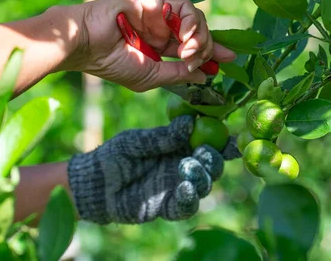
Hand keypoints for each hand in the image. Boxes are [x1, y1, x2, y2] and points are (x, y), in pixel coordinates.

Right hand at [59, 0, 235, 91]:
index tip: (229, 61)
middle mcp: (162, 27)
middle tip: (202, 62)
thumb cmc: (112, 63)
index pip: (192, 46)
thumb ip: (178, 74)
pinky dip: (192, 23)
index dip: (212, 52)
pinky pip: (185, 6)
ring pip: (196, 17)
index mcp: (159, 45)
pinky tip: (187, 39)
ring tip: (190, 54)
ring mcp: (159, 11)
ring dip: (200, 38)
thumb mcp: (151, 76)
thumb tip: (205, 75)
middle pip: (199, 31)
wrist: (86, 45)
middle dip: (208, 47)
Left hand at [67, 115, 240, 223]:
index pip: (210, 142)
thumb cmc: (116, 156)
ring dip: (202, 176)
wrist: (97, 184)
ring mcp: (178, 187)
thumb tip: (190, 123)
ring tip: (187, 167)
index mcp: (181, 146)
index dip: (225, 141)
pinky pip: (187, 206)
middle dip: (214, 158)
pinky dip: (190, 198)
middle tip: (203, 151)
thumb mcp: (136, 141)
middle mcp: (185, 166)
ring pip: (204, 185)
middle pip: (213, 165)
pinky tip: (186, 188)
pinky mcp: (169, 207)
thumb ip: (162, 137)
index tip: (234, 137)